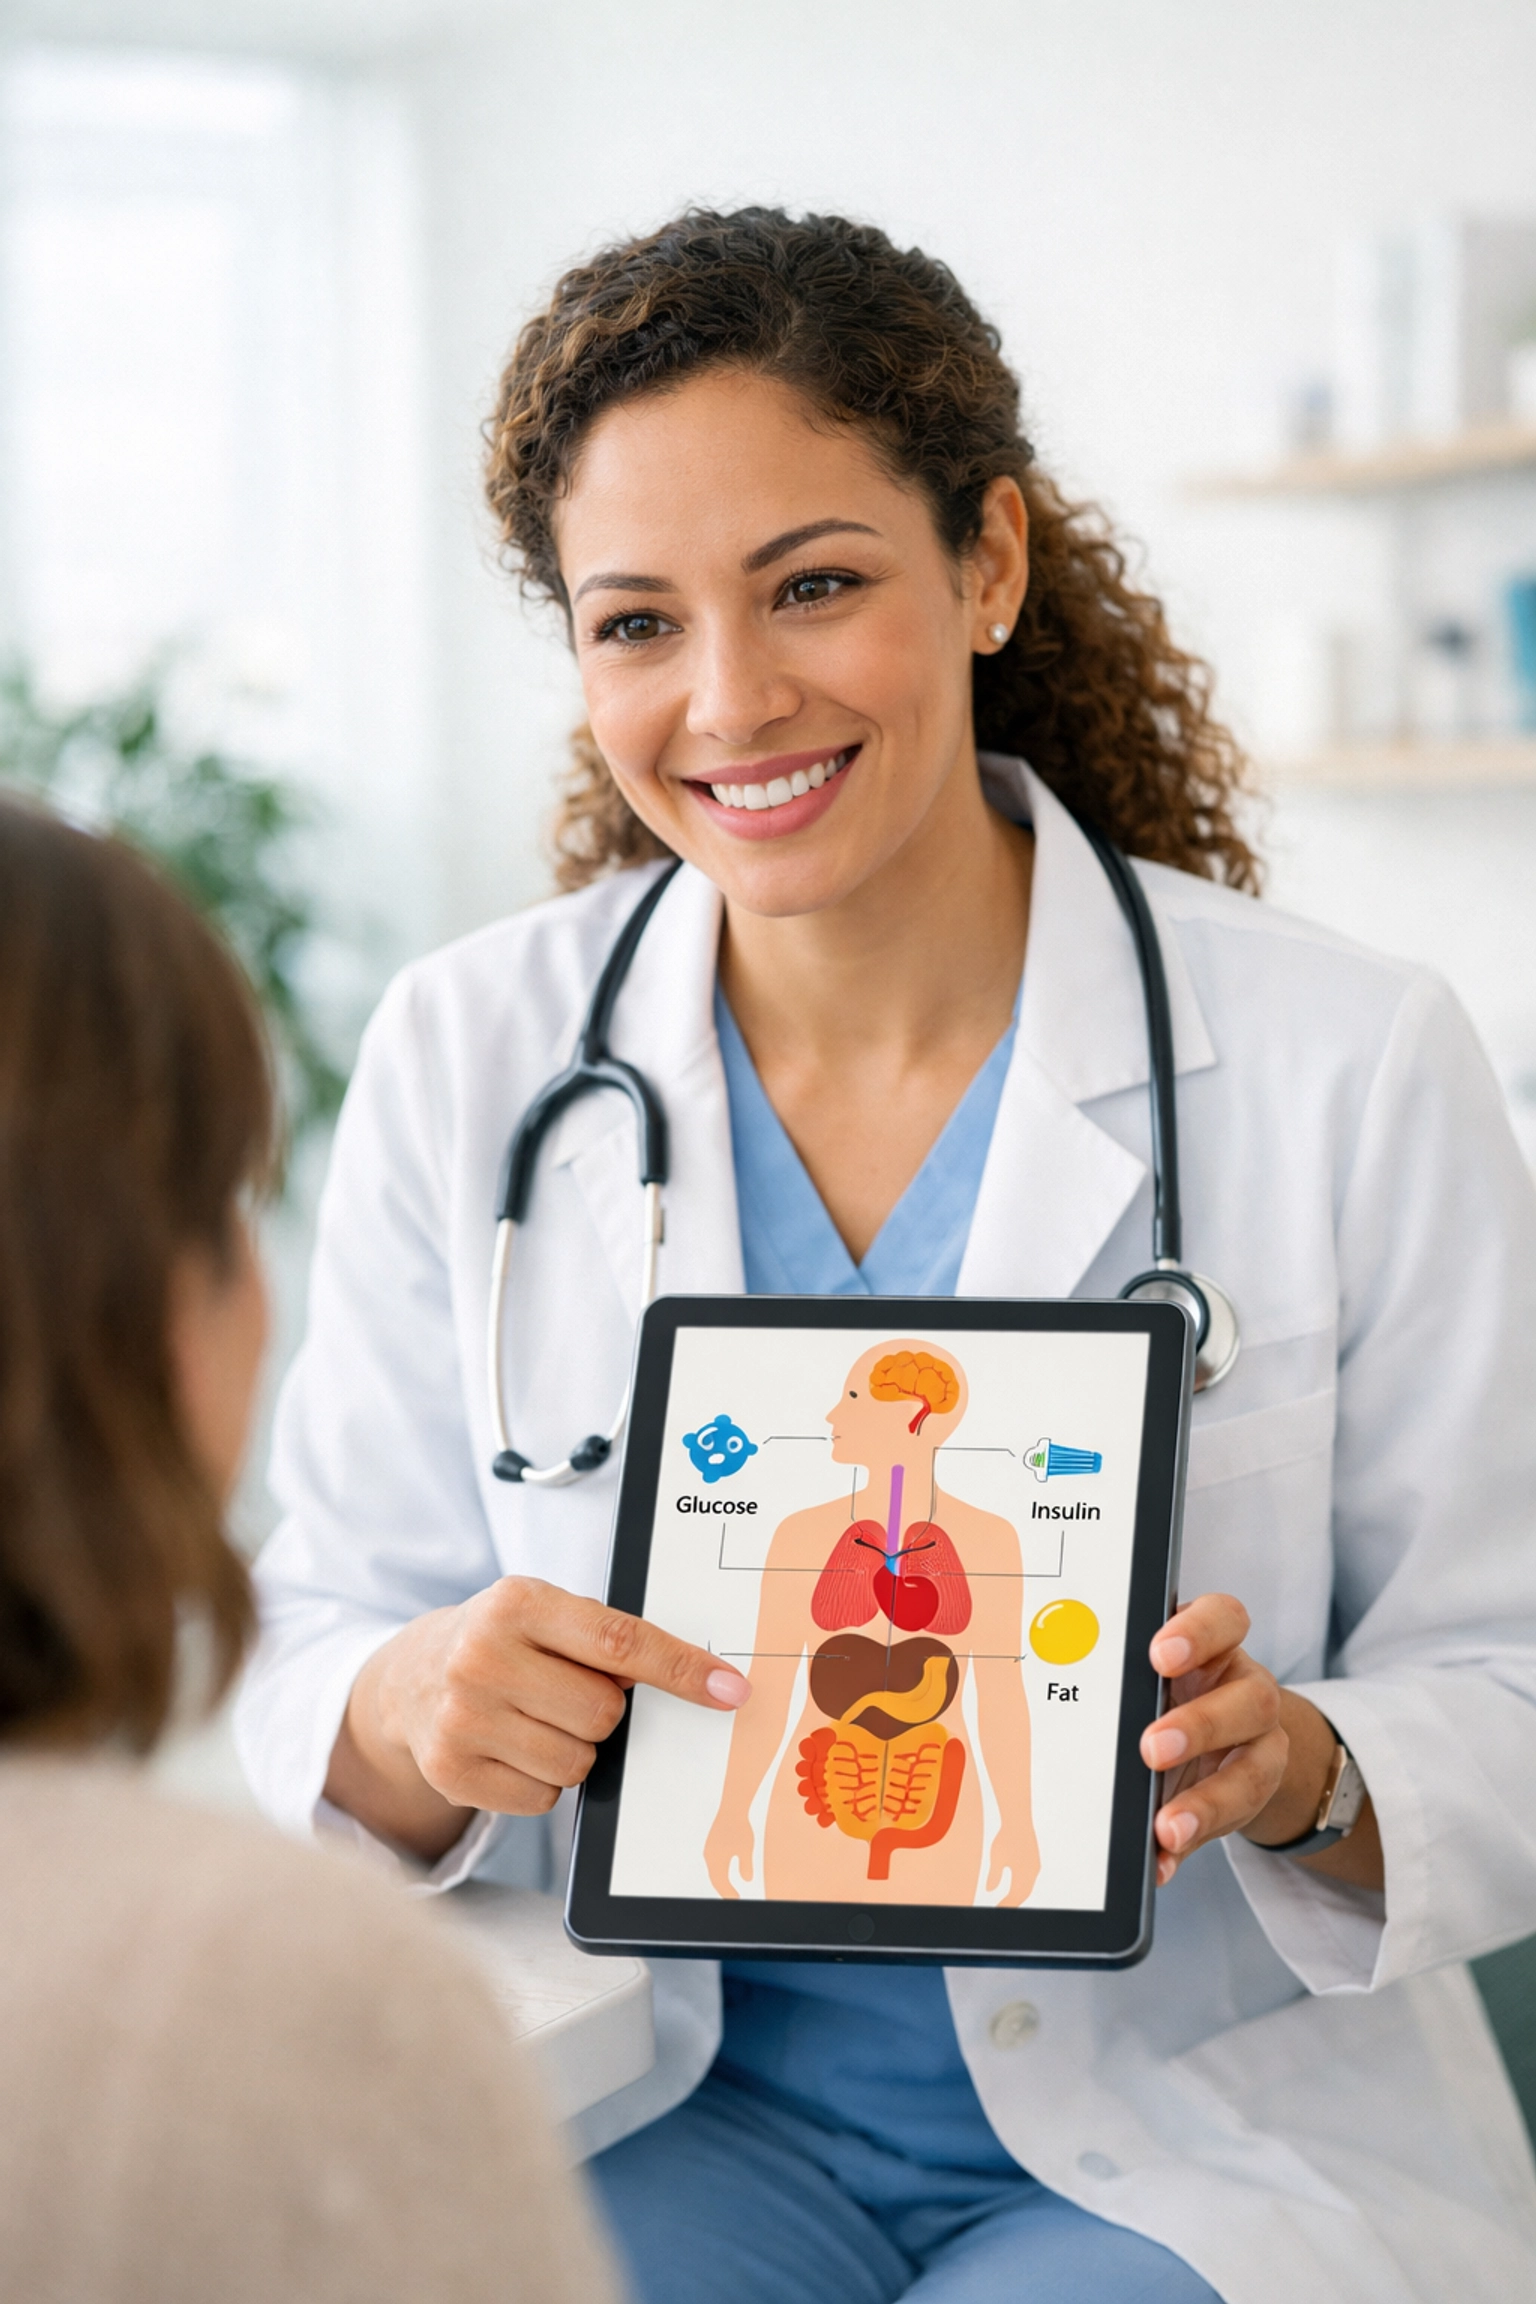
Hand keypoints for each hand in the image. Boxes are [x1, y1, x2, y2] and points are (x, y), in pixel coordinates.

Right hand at [326, 1576, 749, 1861]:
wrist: (409, 1679)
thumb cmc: (502, 1641)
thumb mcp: (544, 1612)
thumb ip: (605, 1637)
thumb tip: (696, 1681)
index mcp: (516, 1603)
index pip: (619, 1641)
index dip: (681, 1669)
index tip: (729, 1690)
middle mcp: (481, 1657)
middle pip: (603, 1713)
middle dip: (603, 1711)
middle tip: (567, 1692)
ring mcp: (460, 1719)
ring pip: (577, 1763)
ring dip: (574, 1748)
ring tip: (536, 1718)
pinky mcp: (450, 1773)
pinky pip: (543, 1799)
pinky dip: (542, 1781)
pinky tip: (513, 1748)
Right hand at [704, 1810, 753, 1898]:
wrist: (731, 1808)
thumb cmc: (740, 1828)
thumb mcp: (747, 1849)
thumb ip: (746, 1866)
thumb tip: (747, 1880)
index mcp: (716, 1860)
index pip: (721, 1883)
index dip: (728, 1893)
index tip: (736, 1901)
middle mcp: (709, 1856)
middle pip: (715, 1879)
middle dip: (723, 1890)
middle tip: (733, 1899)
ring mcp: (708, 1850)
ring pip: (713, 1871)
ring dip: (720, 1882)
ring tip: (729, 1890)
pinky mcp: (711, 1844)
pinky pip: (713, 1863)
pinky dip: (718, 1872)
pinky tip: (724, 1873)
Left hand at [986, 1818, 1040, 1907]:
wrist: (1018, 1820)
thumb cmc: (1006, 1838)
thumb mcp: (996, 1858)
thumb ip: (994, 1876)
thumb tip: (990, 1890)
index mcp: (1024, 1875)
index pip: (1014, 1897)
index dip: (1006, 1905)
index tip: (997, 1910)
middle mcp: (1032, 1873)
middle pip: (1023, 1894)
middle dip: (1013, 1902)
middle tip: (1002, 1909)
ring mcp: (1035, 1866)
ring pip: (1028, 1887)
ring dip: (1018, 1895)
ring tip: (1008, 1901)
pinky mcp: (1034, 1860)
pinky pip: (1030, 1879)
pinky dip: (1022, 1886)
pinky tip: (1016, 1886)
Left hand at [1141, 1593, 1286, 1885]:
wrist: (1223, 1739)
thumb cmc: (1170, 1695)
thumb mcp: (1153, 1679)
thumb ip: (1125, 1689)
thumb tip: (1064, 1717)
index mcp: (1215, 1646)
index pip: (1225, 1619)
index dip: (1199, 1632)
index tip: (1159, 1655)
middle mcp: (1246, 1691)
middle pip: (1251, 1698)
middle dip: (1201, 1725)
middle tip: (1152, 1749)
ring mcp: (1260, 1743)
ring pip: (1259, 1765)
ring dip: (1209, 1800)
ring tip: (1166, 1826)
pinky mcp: (1255, 1792)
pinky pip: (1237, 1822)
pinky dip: (1196, 1841)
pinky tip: (1163, 1860)